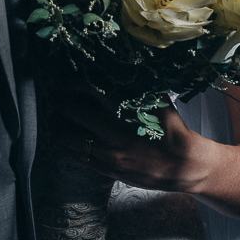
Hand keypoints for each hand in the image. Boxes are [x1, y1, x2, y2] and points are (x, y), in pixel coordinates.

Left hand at [49, 89, 211, 194]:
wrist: (185, 165)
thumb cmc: (172, 129)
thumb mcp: (156, 101)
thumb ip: (134, 87)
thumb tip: (115, 68)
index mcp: (123, 111)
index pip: (85, 90)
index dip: (69, 84)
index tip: (63, 82)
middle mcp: (112, 133)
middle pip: (71, 113)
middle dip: (59, 103)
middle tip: (54, 98)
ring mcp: (109, 155)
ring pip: (69, 139)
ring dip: (57, 127)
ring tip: (54, 120)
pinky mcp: (109, 171)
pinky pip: (79, 158)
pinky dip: (66, 146)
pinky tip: (63, 139)